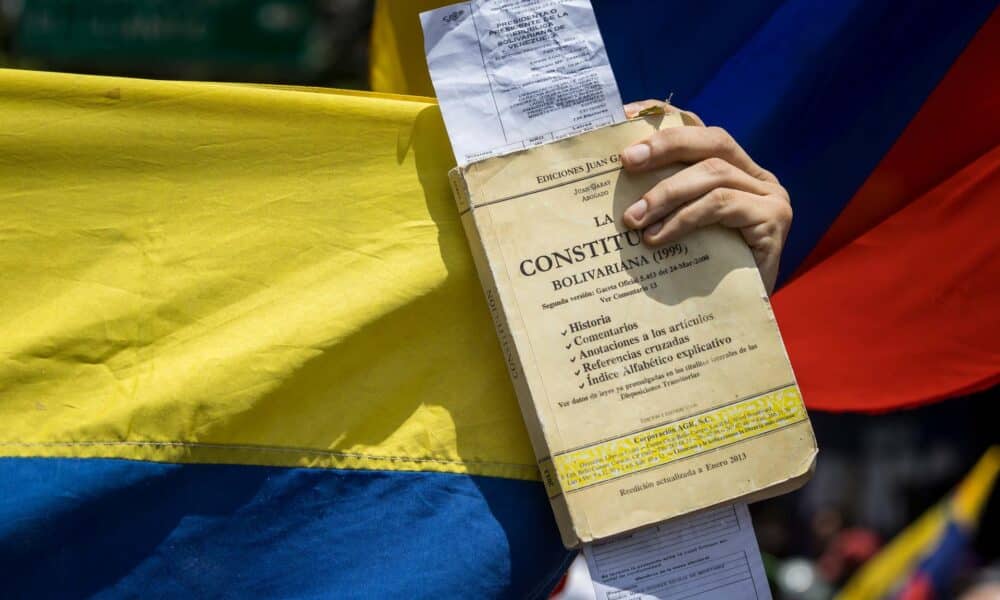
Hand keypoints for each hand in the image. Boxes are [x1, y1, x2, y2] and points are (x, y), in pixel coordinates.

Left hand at [621, 100, 791, 292]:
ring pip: (713, 174)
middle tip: (626, 162)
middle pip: (709, 140)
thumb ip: (664, 203)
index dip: (663, 120)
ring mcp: (770, 196)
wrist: (743, 319)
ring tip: (633, 219)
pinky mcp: (774, 220)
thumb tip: (611, 185)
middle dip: (664, 145)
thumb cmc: (706, 275)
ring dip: (666, 193)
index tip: (624, 117)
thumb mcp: (681, 231)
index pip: (698, 129)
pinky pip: (721, 206)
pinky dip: (684, 220)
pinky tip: (657, 239)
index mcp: (734, 169)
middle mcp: (757, 176)